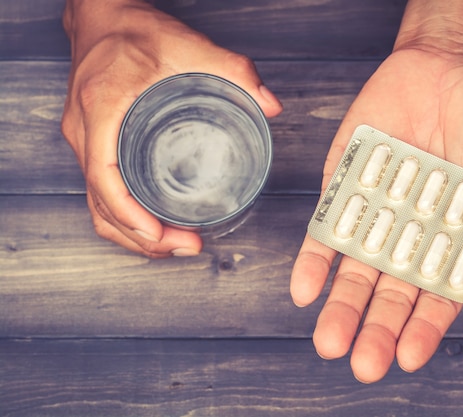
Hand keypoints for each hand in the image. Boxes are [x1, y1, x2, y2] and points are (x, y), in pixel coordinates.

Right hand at [61, 0, 281, 256]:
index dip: (129, 214)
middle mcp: (85, 131)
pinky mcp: (92, 145)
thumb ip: (234, 70)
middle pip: (102, 204)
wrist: (101, 17)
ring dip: (132, 235)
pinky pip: (100, 194)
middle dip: (142, 236)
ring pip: (97, 206)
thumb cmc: (135, 30)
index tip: (159, 235)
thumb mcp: (188, 44)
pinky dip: (123, 218)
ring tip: (174, 246)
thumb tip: (270, 105)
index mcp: (102, 109)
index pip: (104, 177)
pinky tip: (152, 227)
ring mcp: (84, 141)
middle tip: (187, 246)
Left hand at [290, 47, 462, 381]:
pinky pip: (327, 224)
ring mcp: (377, 210)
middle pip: (392, 291)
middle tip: (363, 364)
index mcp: (456, 240)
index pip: (439, 294)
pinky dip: (315, 256)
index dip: (424, 327)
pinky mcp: (345, 183)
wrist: (452, 64)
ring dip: (340, 305)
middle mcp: (412, 233)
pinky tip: (304, 289)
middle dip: (377, 327)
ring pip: (355, 268)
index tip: (409, 357)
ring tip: (329, 342)